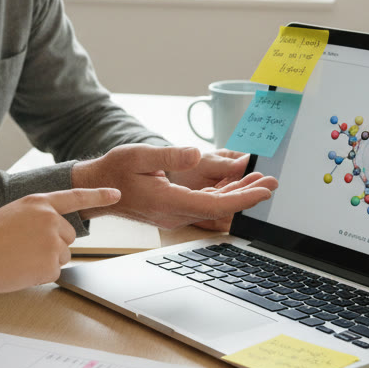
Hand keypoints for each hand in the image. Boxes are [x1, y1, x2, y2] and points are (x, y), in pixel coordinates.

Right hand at [0, 187, 119, 295]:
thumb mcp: (11, 214)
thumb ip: (35, 216)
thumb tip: (52, 229)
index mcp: (38, 202)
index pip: (76, 196)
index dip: (98, 195)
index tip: (116, 194)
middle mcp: (50, 219)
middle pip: (68, 235)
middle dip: (52, 244)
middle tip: (23, 248)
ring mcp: (53, 242)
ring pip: (62, 255)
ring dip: (45, 259)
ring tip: (17, 258)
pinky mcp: (51, 265)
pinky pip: (54, 272)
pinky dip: (39, 274)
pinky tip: (20, 270)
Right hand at [71, 144, 276, 228]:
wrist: (96, 188)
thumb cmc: (115, 170)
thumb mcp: (139, 155)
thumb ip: (169, 156)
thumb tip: (195, 153)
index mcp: (168, 202)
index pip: (214, 205)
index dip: (242, 199)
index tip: (264, 191)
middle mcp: (174, 213)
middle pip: (219, 208)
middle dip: (248, 196)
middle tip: (272, 182)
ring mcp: (174, 214)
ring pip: (213, 207)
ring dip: (237, 195)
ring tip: (260, 180)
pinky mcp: (173, 209)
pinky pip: (204, 205)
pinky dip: (223, 195)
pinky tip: (235, 185)